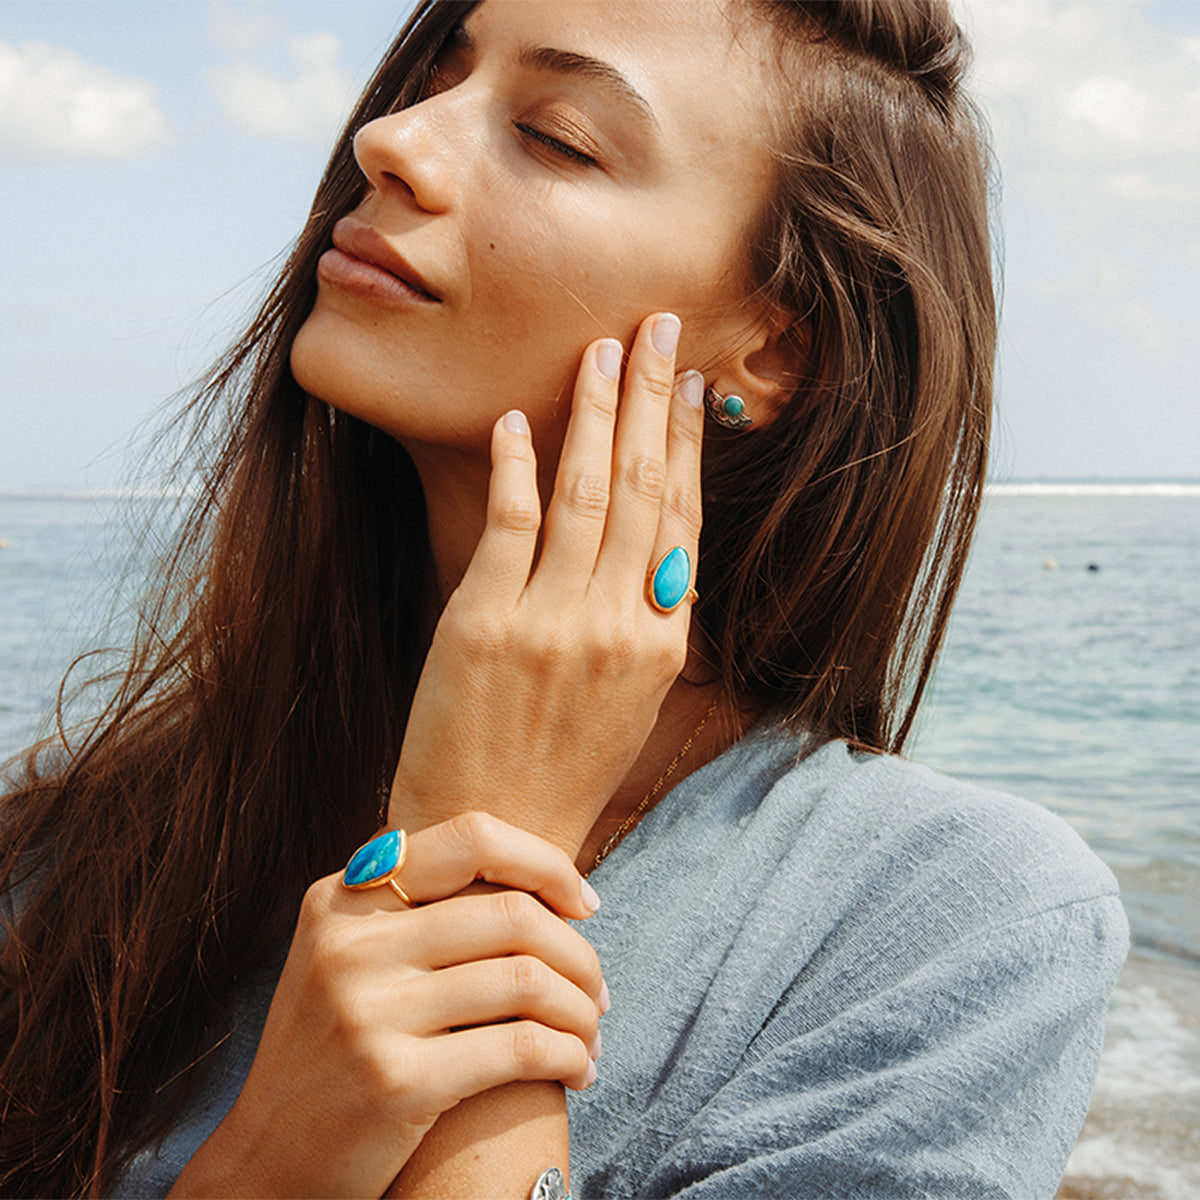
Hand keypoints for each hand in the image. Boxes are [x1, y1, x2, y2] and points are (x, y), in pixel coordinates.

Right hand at [168, 815, 604, 1199]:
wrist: (267, 1161)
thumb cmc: (333, 1049)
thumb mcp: (348, 957)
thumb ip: (416, 910)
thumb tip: (540, 880)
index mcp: (343, 897)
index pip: (472, 838)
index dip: (546, 863)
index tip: (585, 903)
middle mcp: (350, 944)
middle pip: (512, 914)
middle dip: (578, 953)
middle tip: (598, 990)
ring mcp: (368, 1011)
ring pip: (526, 980)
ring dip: (581, 1010)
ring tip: (592, 1034)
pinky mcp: (395, 1081)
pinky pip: (522, 1047)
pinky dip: (569, 1055)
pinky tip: (578, 1070)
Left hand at [390, 312, 705, 854]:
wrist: (494, 840)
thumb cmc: (563, 772)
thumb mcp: (631, 702)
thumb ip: (645, 622)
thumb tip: (652, 547)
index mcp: (662, 644)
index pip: (684, 520)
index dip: (689, 444)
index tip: (691, 385)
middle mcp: (618, 625)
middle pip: (645, 489)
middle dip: (651, 398)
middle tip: (656, 328)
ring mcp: (551, 621)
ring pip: (586, 492)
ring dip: (595, 413)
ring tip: (600, 350)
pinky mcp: (482, 622)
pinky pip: (510, 523)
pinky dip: (518, 465)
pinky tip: (524, 418)